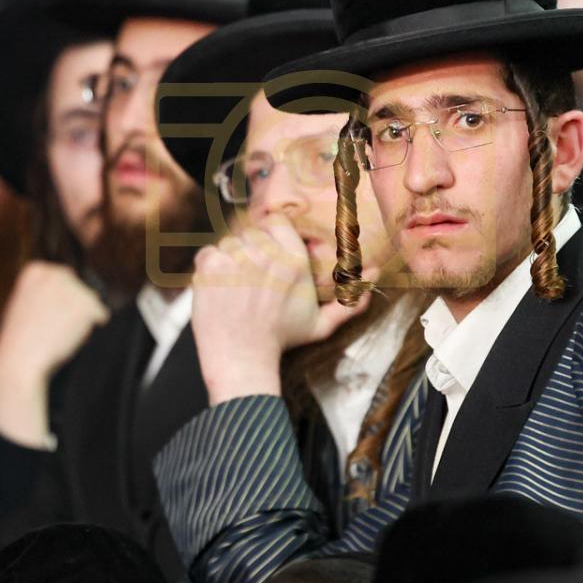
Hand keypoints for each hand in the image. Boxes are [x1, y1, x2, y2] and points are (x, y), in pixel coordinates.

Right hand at [0, 261, 109, 444]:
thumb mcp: (27, 304)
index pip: (63, 280)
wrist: (19, 361)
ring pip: (91, 304)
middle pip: (80, 289)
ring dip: (80, 321)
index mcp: (36, 269)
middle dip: (71, 309)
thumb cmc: (21, 341)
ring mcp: (72, 286)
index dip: (56, 304)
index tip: (39, 317)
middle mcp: (55, 272)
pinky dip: (89, 331)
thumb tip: (83, 293)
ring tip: (55, 333)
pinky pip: (101, 316)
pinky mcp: (88, 303)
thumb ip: (49, 292)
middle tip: (49, 328)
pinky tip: (66, 337)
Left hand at [192, 215, 368, 402]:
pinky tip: (222, 289)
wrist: (242, 360)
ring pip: (230, 243)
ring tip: (238, 288)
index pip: (278, 222)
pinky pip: (208, 254)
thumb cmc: (282, 340)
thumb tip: (373, 275)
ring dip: (232, 260)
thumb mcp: (320, 323)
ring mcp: (234, 260)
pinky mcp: (209, 269)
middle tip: (253, 278)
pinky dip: (212, 268)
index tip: (271, 253)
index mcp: (294, 261)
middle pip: (252, 233)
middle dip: (253, 251)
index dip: (273, 236)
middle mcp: (265, 256)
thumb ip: (349, 299)